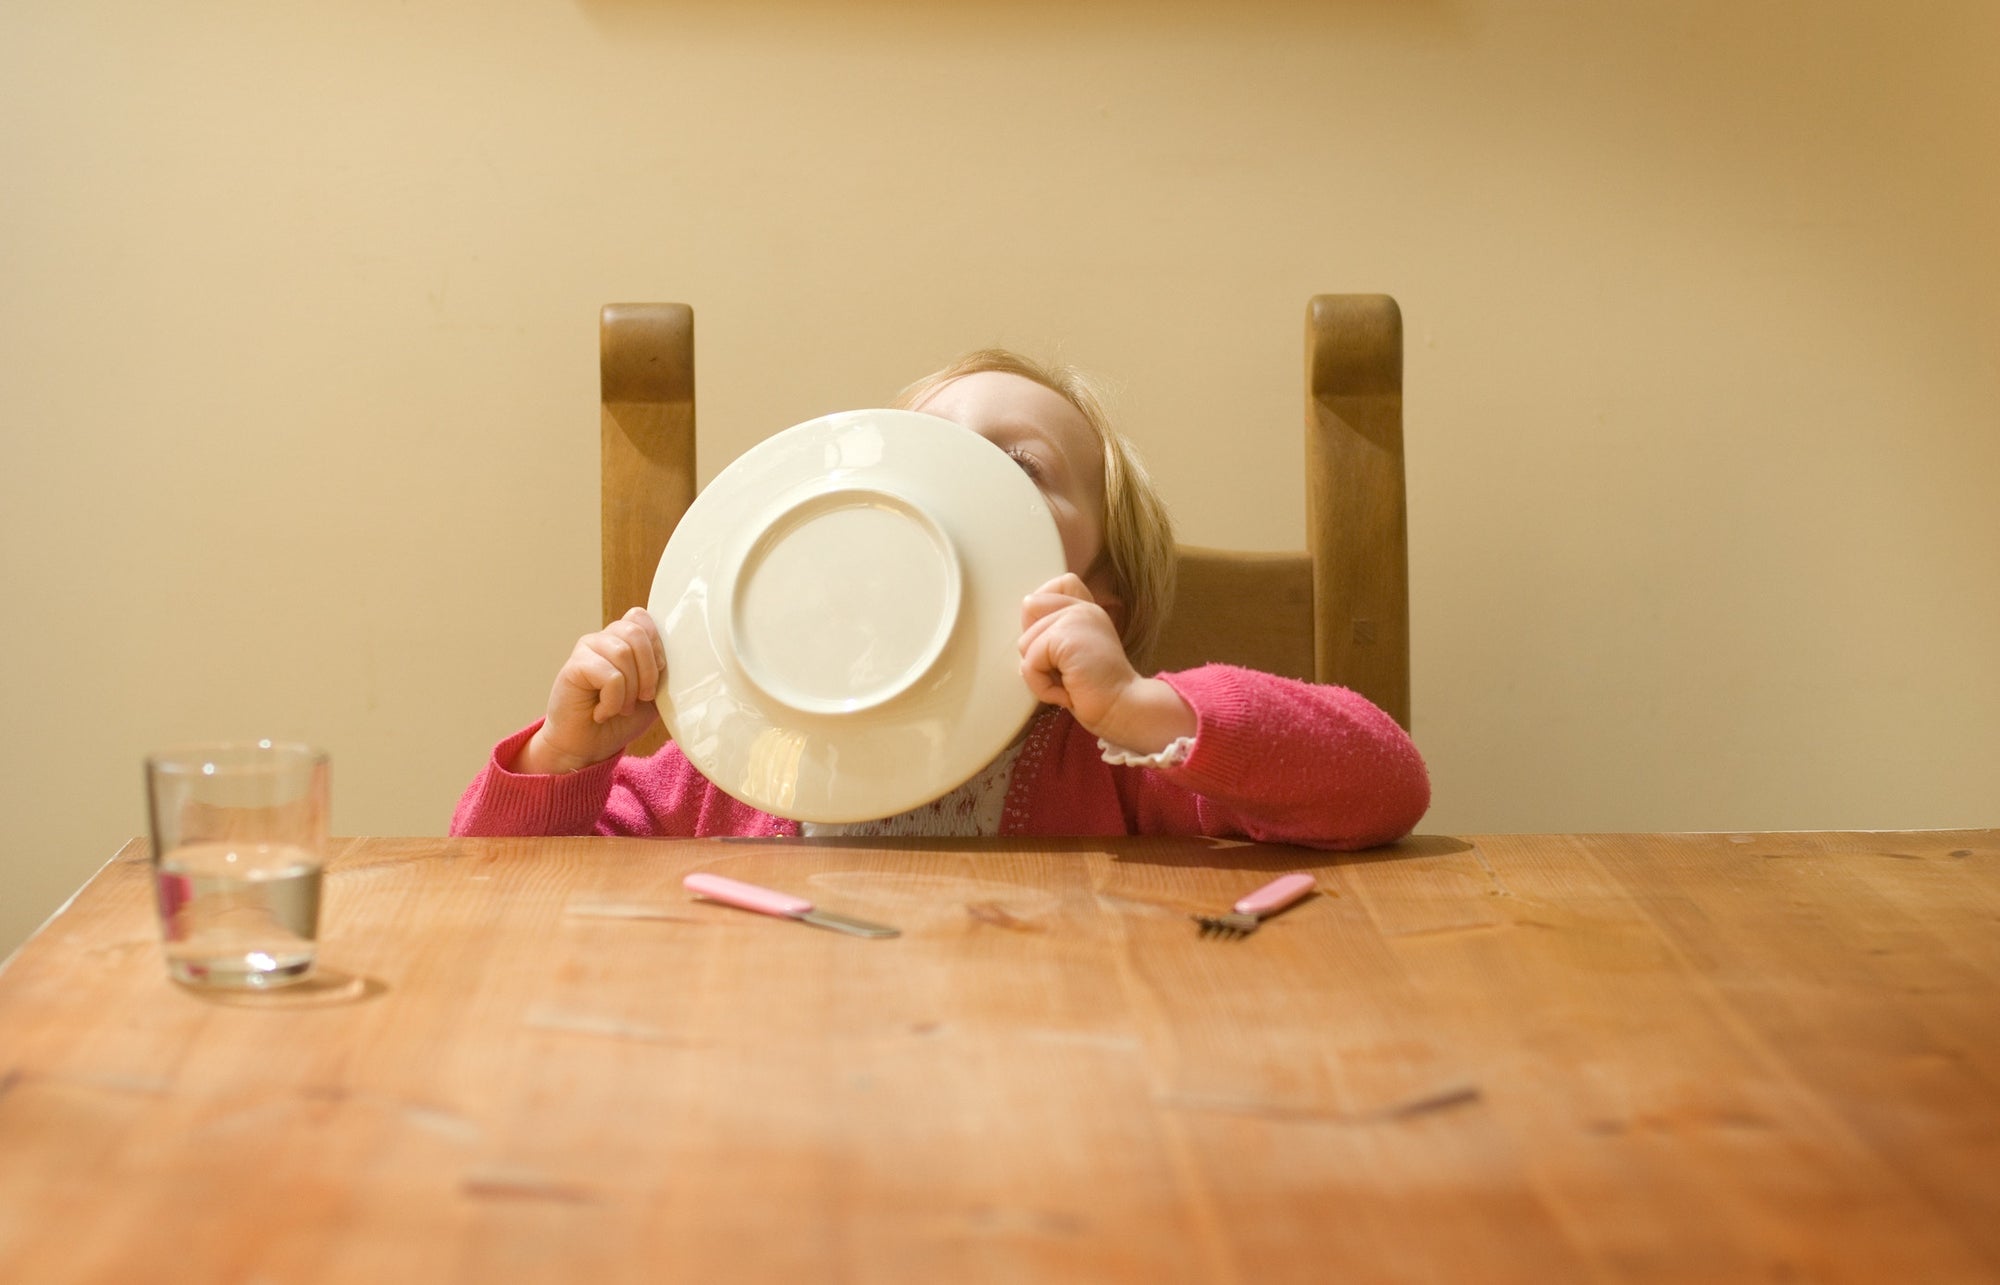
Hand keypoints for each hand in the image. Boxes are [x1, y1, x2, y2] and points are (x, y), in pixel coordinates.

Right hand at [513, 607, 665, 774]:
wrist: (589, 747)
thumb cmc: (620, 720)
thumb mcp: (654, 694)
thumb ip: (664, 671)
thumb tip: (683, 656)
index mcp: (624, 640)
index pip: (642, 618)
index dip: (656, 646)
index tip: (657, 675)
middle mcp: (604, 638)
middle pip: (636, 632)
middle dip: (648, 671)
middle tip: (643, 697)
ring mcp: (587, 649)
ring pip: (623, 653)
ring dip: (630, 690)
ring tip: (621, 708)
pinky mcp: (574, 666)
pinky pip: (609, 675)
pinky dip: (613, 701)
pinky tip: (602, 712)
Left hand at [1018, 575, 1194, 754]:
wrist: (1123, 709)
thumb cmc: (1095, 692)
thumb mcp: (1071, 655)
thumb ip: (1053, 634)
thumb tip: (1024, 633)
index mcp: (1088, 609)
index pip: (1059, 583)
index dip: (1045, 610)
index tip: (1060, 644)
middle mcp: (1084, 608)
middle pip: (1030, 608)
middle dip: (1036, 648)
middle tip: (1066, 669)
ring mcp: (1077, 618)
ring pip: (1025, 642)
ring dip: (1040, 674)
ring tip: (1070, 683)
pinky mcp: (1066, 637)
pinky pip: (1030, 663)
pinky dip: (1042, 687)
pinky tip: (1068, 693)